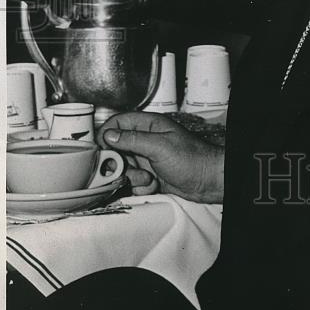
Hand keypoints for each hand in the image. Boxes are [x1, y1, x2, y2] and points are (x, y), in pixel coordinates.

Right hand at [96, 111, 223, 202]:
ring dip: (132, 177)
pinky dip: (140, 186)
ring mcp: (147, 158)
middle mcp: (146, 140)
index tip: (100, 151)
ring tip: (148, 179)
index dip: (106, 135)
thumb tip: (108, 135)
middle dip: (119, 164)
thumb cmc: (191, 158)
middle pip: (116, 149)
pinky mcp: (150, 174)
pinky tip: (153, 185)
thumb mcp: (159, 146)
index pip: (118, 123)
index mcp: (149, 126)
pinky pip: (133, 181)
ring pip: (124, 168)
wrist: (208, 181)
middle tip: (126, 171)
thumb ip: (132, 140)